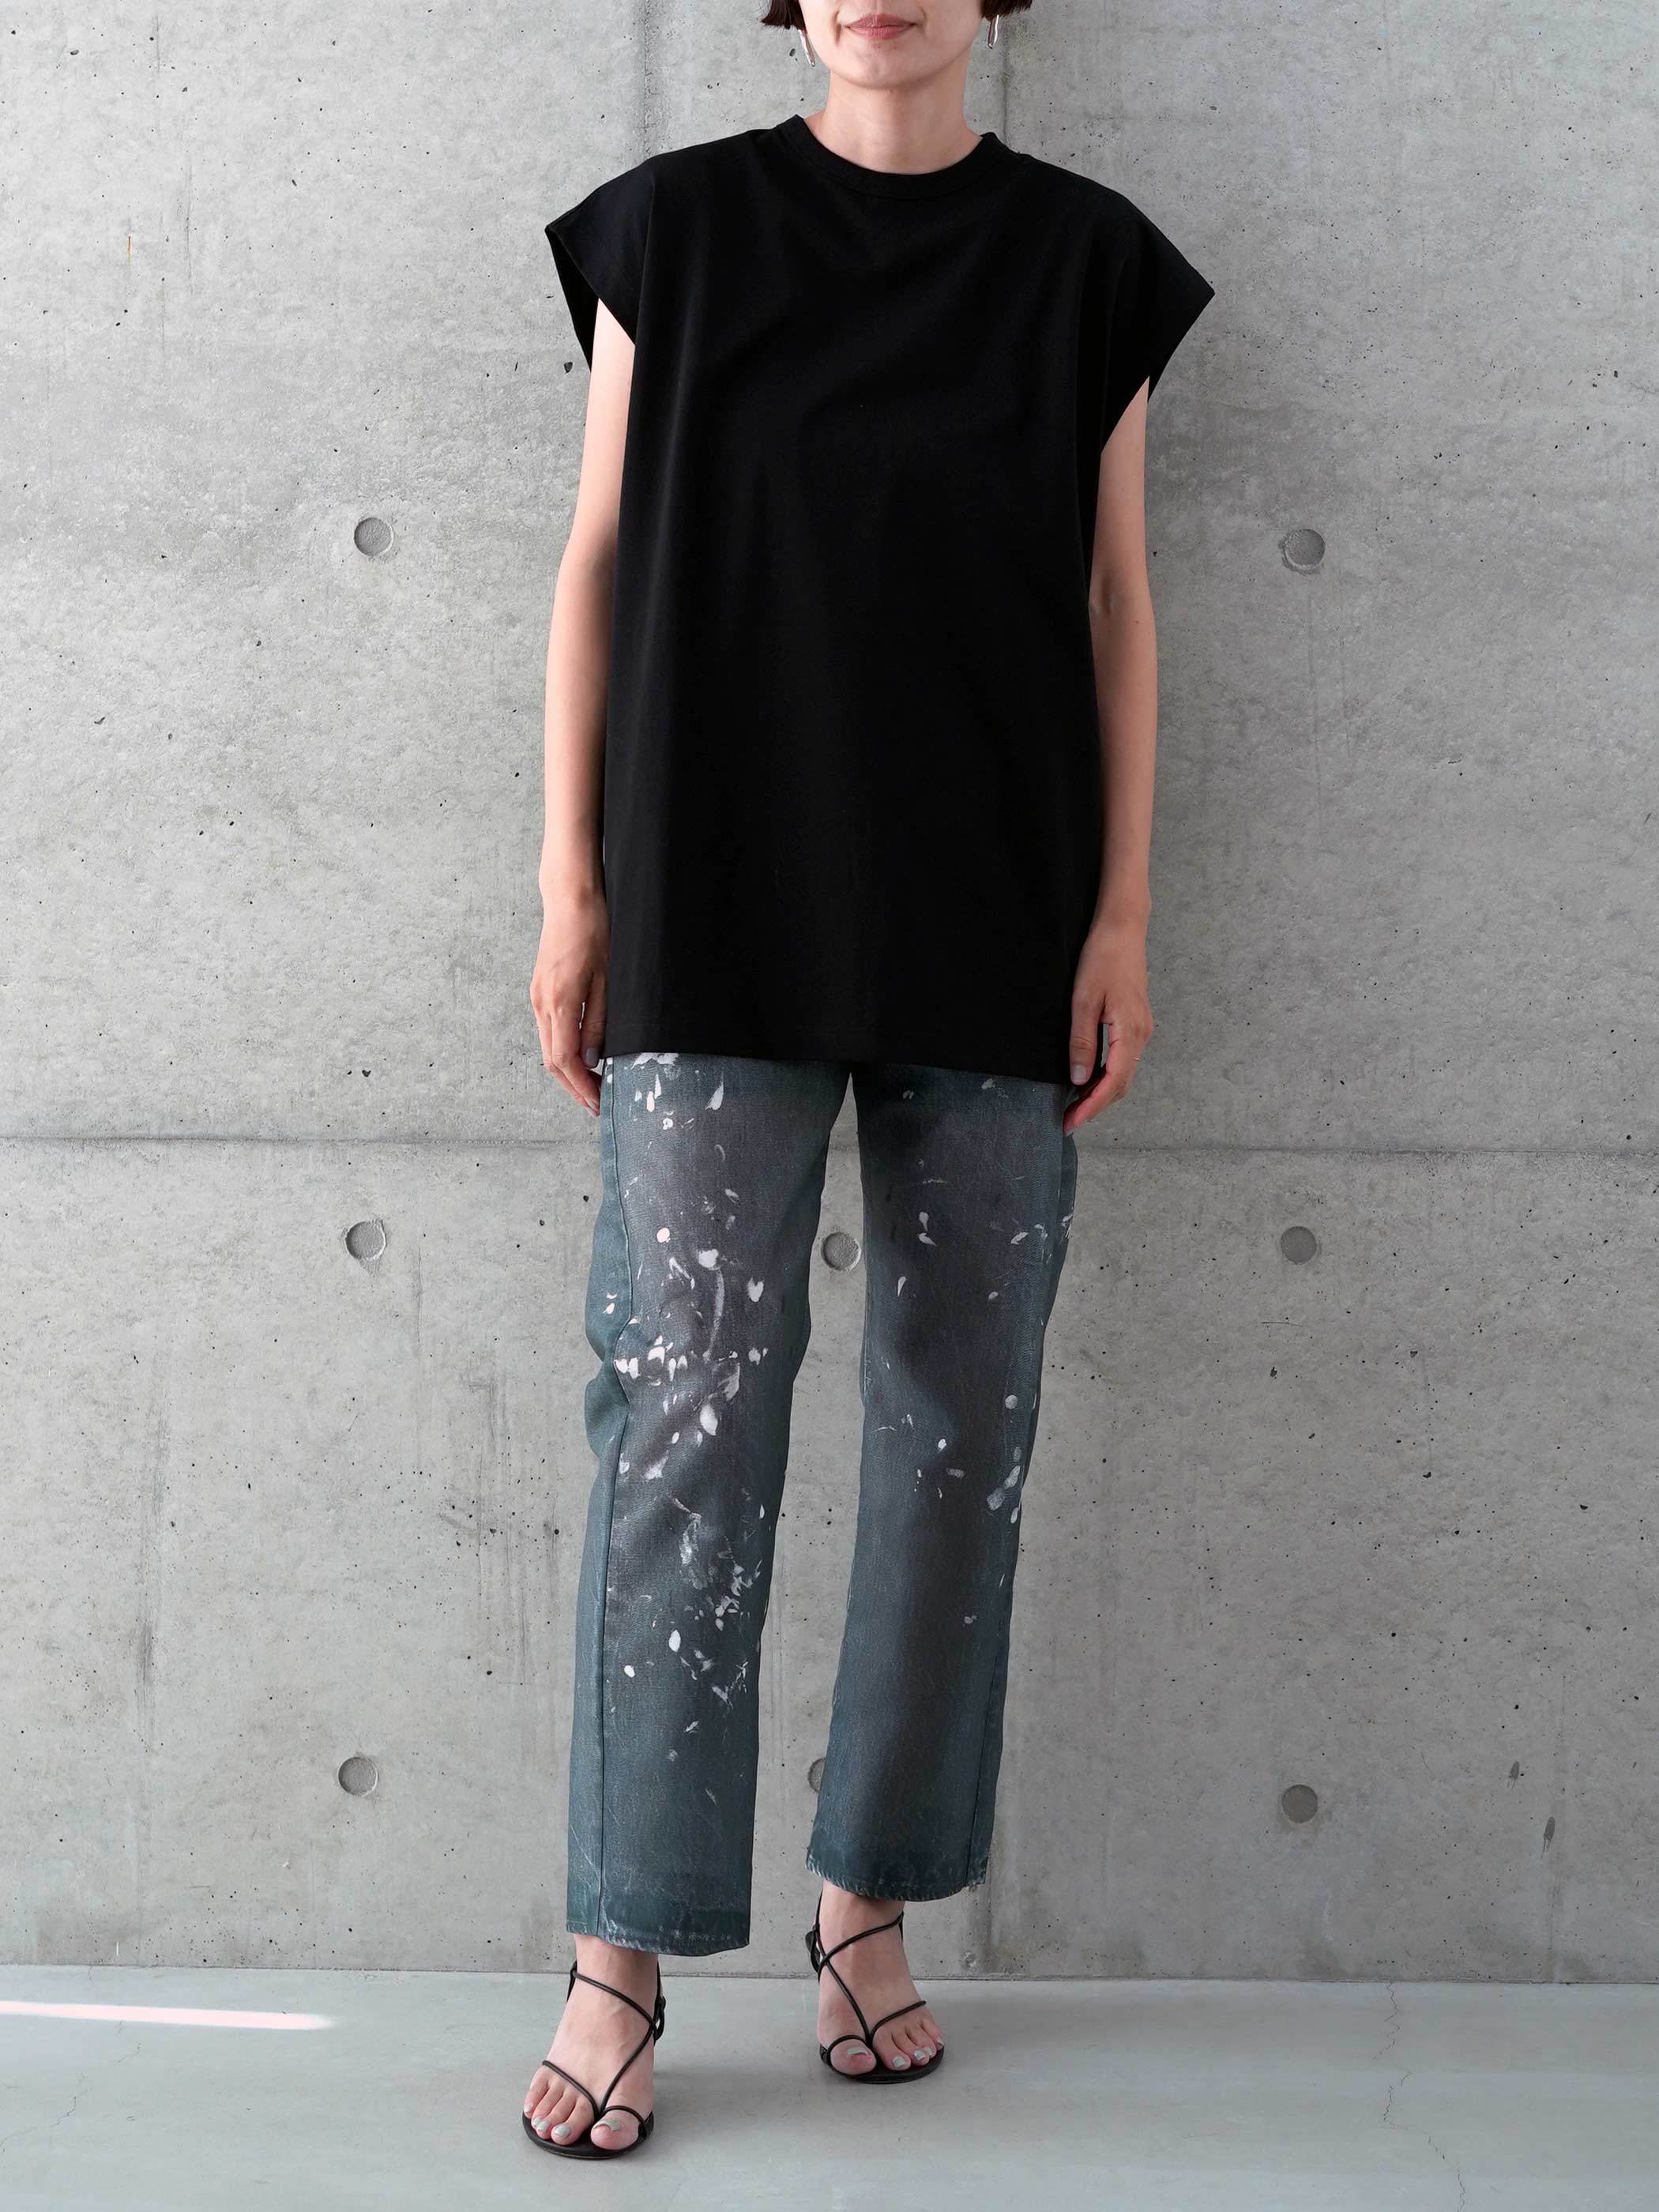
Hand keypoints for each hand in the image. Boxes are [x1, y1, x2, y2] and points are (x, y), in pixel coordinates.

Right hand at [530, 887, 608, 1115]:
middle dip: (574, 1087)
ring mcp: (537, 997)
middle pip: (552, 1060)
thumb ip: (598, 1022)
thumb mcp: (608, 979)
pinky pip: (549, 1031)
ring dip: (568, 1071)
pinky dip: (563, 1051)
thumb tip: (591, 1059)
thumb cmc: (595, 931)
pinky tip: (582, 1056)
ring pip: (548, 1047)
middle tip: (598, 1105)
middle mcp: (541, 1003)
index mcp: (559, 1001)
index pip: (565, 1060)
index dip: (581, 1087)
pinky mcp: (540, 990)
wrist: (570, 898)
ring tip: (593, 1086)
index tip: (599, 1103)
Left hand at [1064, 911, 1152, 1134]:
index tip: (1071, 1123)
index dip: (1091, 1107)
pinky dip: (1107, 1075)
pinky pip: (1124, 1060)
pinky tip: (1089, 1078)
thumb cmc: (1102, 959)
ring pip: (1124, 1073)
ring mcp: (1142, 1030)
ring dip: (1102, 1092)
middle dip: (1095, 1106)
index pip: (1112, 1083)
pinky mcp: (1136, 1023)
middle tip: (1068, 1120)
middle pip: (1121, 1084)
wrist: (1122, 929)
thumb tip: (1078, 1079)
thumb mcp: (1083, 1000)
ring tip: (1075, 1104)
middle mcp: (1142, 1036)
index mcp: (1130, 1033)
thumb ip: (1081, 1041)